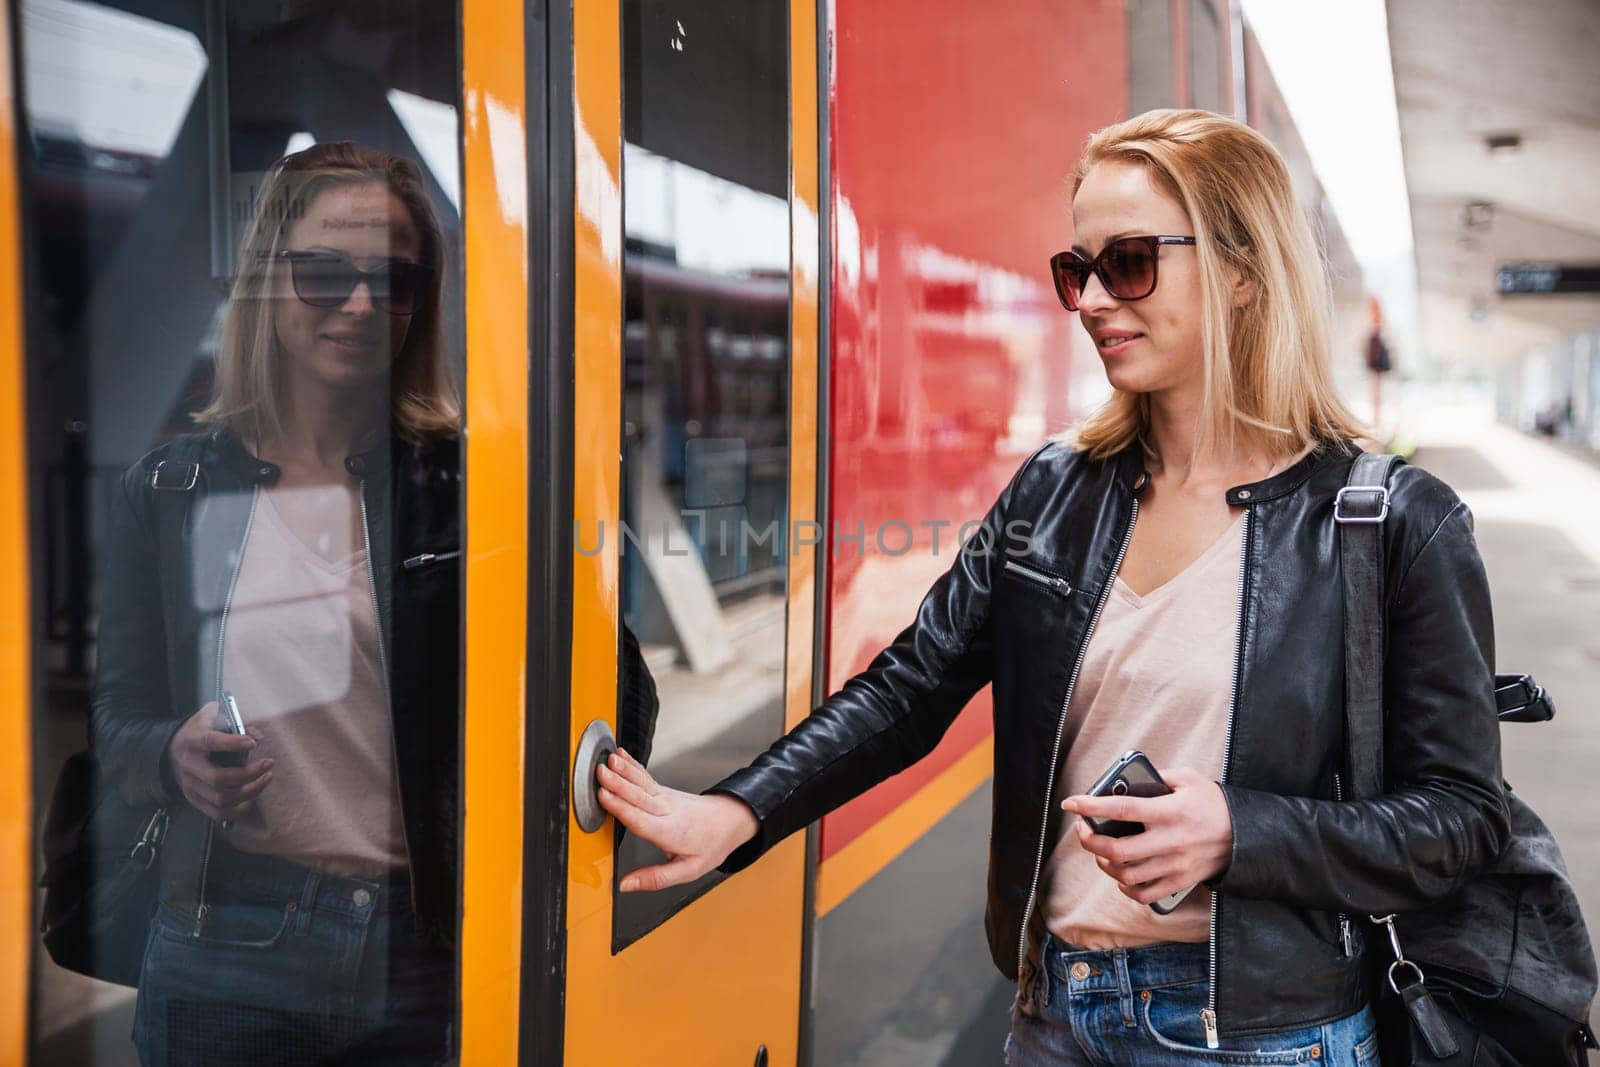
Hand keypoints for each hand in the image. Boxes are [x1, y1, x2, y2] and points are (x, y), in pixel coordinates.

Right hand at [164, 701, 273, 823]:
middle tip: (268, 764)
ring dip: (249, 791)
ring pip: (221, 799)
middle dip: (248, 774)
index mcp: (194, 741)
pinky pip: (218, 814)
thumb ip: (232, 718)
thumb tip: (255, 732)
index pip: (210, 742)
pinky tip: (251, 798)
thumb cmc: (198, 732)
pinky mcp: (195, 799)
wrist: (171, 751)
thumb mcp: (210, 716)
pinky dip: (238, 810)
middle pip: (218, 778)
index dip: (232, 743)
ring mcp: (191, 786)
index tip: (252, 743)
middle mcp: (190, 765)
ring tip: (266, 778)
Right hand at [595, 748, 758, 891]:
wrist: (730, 821)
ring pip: (642, 783)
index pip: (641, 820)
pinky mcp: (664, 791)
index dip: (621, 808)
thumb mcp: (688, 872)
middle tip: (600, 772)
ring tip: (609, 759)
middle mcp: (667, 812)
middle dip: (618, 784)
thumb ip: (655, 879)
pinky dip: (632, 765)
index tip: (604, 796)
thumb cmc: (710, 846)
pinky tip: (621, 755)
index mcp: (670, 833)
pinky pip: (645, 777)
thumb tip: (625, 885)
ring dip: (623, 770)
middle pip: (639, 797)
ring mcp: (665, 798)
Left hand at [1061, 766, 1231, 906]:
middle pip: (1117, 850)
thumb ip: (1159, 777)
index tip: (1071, 803)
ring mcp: (1174, 865)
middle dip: (1090, 841)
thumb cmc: (1213, 804)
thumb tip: (1128, 780)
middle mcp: (1169, 841)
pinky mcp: (1179, 881)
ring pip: (1126, 875)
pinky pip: (1144, 894)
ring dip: (1104, 864)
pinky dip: (1126, 887)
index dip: (1092, 805)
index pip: (1122, 808)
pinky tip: (1121, 875)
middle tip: (1083, 831)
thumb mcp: (1189, 779)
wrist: (1246, 836)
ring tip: (1100, 851)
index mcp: (1169, 812)